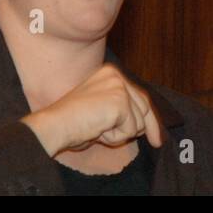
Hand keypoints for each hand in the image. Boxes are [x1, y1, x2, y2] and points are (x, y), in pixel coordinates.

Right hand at [22, 63, 164, 155]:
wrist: (54, 125)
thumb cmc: (71, 122)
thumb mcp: (101, 111)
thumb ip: (121, 111)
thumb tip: (145, 126)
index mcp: (110, 73)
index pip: (140, 97)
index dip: (151, 120)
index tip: (157, 139)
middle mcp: (116, 75)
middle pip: (145, 108)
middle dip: (142, 129)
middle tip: (124, 136)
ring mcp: (119, 86)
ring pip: (138, 122)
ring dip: (119, 134)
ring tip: (97, 128)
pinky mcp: (120, 101)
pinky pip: (130, 130)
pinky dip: (115, 137)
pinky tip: (98, 130)